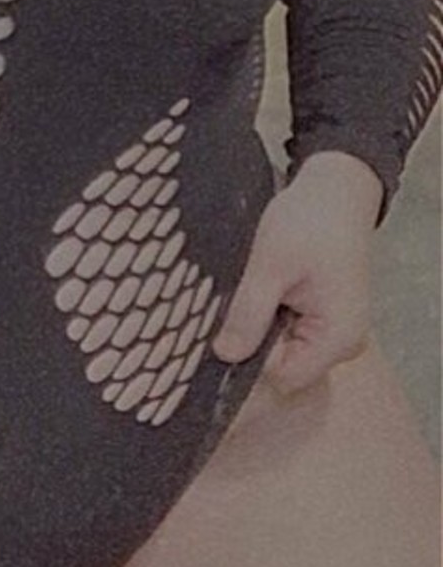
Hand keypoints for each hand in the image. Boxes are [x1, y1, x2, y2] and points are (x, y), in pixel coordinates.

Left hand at [210, 152, 380, 393]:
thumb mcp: (270, 265)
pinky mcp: (323, 318)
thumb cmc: (310, 220)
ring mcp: (334, 331)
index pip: (281, 377)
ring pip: (280, 348)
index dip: (250, 357)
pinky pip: (287, 331)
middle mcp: (342, 343)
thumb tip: (225, 355)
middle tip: (234, 301)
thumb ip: (248, 314)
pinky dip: (269, 313)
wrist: (336, 190)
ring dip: (259, 324)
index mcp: (338, 337)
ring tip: (252, 288)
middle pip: (281, 365)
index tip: (224, 328)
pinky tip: (262, 288)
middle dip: (253, 339)